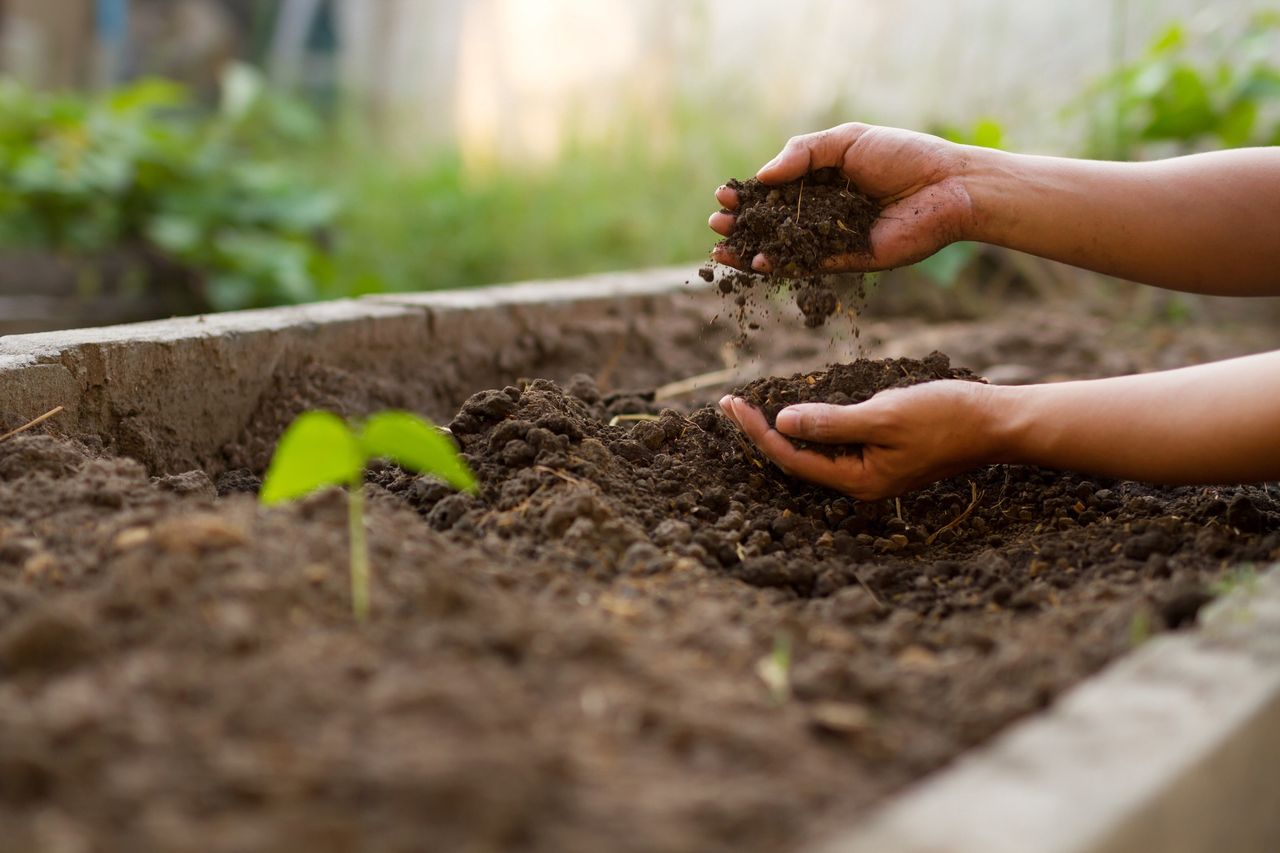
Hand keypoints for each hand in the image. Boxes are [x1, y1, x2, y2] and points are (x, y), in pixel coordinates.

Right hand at [708, 123, 975, 272]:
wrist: (949, 186)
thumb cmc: (904, 155)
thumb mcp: (847, 140)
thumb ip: (803, 153)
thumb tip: (762, 176)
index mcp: (824, 179)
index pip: (776, 190)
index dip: (749, 194)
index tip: (724, 194)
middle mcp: (825, 211)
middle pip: (773, 221)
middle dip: (743, 223)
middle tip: (716, 222)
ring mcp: (834, 238)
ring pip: (784, 247)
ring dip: (751, 250)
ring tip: (721, 249)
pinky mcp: (848, 260)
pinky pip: (808, 265)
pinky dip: (781, 266)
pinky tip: (757, 262)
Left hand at [718, 381, 1003, 499]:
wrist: (995, 422)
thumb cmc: (944, 417)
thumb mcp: (883, 416)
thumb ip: (832, 423)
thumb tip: (783, 423)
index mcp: (858, 481)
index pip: (791, 458)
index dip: (757, 432)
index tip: (731, 404)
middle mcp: (861, 483)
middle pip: (797, 460)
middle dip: (762, 433)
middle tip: (730, 404)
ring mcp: (873, 472)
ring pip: (815, 454)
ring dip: (783, 430)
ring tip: (751, 408)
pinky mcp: (883, 457)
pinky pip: (836, 445)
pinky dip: (813, 427)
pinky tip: (799, 412)